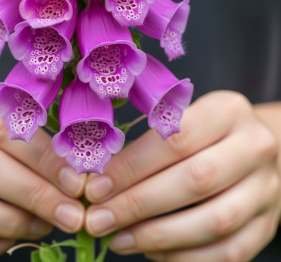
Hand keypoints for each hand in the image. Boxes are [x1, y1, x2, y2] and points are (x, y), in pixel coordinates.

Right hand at [0, 73, 85, 261]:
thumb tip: (73, 177)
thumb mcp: (0, 110)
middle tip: (69, 214)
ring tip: (43, 225)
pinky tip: (8, 240)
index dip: (42, 159)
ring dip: (9, 223)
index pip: (1, 128)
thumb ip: (31, 135)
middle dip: (33, 195)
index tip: (75, 184)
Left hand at [84, 91, 280, 261]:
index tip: (95, 188)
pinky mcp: (268, 222)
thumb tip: (97, 177)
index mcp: (226, 111)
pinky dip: (186, 256)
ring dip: (158, 236)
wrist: (255, 147)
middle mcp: (252, 147)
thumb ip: (146, 142)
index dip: (132, 167)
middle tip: (98, 219)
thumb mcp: (181, 119)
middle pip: (194, 180)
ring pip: (214, 221)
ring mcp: (266, 188)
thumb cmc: (204, 132)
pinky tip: (152, 251)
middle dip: (138, 204)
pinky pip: (230, 251)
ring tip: (119, 239)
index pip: (175, 140)